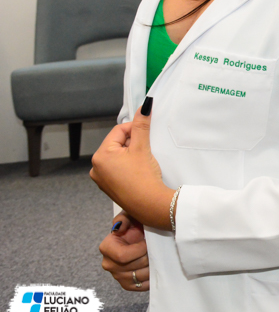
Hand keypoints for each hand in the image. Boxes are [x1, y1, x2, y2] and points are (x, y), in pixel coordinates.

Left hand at [90, 99, 174, 229]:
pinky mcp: (110, 187)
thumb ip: (141, 125)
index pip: (118, 131)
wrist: (149, 205)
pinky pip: (118, 169)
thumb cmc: (143, 177)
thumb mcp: (142, 147)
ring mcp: (101, 179)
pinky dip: (129, 166)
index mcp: (100, 155)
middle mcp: (96, 167)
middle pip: (118, 143)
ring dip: (132, 154)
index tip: (147, 133)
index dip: (135, 129)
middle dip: (133, 143)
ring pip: (119, 156)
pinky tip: (139, 171)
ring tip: (144, 162)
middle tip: (147, 150)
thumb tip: (144, 106)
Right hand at [99, 213, 149, 291]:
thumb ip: (123, 218)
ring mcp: (118, 276)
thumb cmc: (138, 224)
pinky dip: (151, 278)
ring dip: (152, 266)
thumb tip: (118, 229)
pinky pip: (141, 286)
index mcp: (107, 248)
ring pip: (140, 276)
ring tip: (155, 254)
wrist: (144, 235)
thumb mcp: (131, 215)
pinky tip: (155, 266)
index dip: (140, 250)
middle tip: (154, 247)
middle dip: (148, 256)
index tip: (147, 241)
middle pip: (134, 266)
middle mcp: (108, 264)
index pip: (123, 256)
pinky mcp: (128, 284)